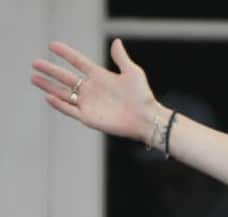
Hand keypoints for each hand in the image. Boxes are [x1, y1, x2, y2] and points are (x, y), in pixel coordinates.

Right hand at [31, 39, 162, 142]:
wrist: (147, 119)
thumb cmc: (143, 96)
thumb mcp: (133, 73)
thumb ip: (121, 58)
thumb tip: (116, 41)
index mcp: (101, 77)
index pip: (78, 62)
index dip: (66, 54)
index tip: (52, 45)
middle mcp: (92, 89)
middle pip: (66, 78)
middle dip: (50, 70)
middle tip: (35, 63)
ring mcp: (89, 104)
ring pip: (63, 93)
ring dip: (49, 86)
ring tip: (34, 78)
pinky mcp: (89, 117)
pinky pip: (70, 109)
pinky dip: (59, 104)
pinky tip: (48, 96)